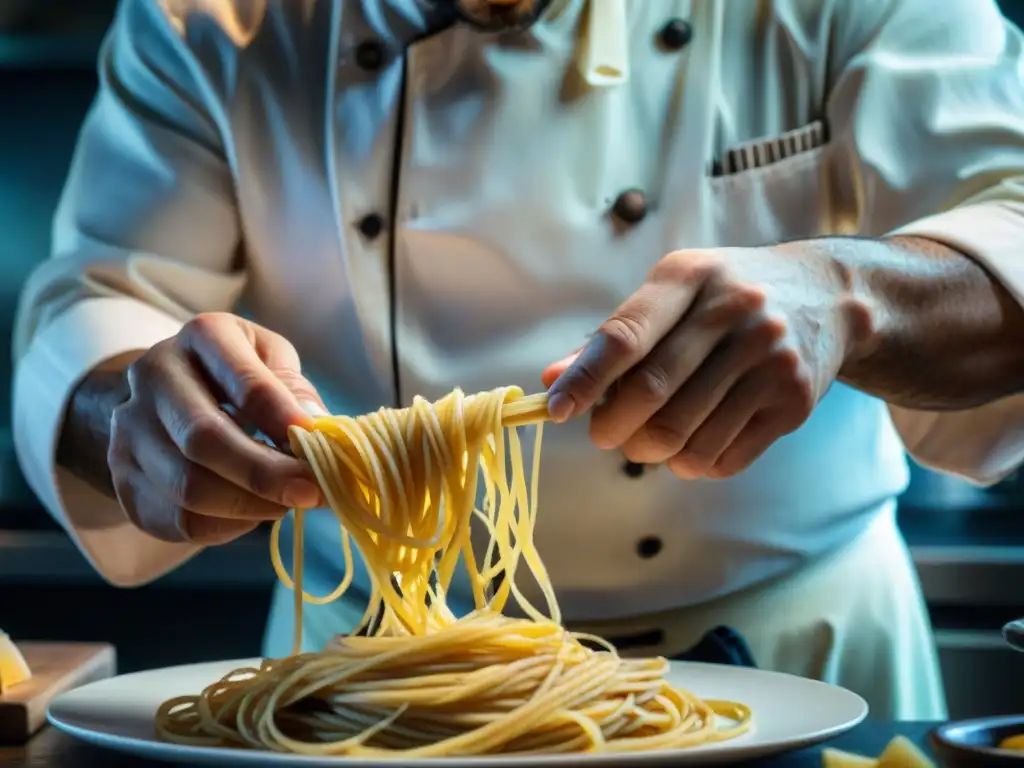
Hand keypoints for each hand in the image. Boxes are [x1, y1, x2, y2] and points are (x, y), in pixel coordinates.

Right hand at [109, 313, 324, 544]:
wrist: (170, 394)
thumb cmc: (239, 376)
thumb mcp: (273, 362)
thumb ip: (296, 392)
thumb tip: (317, 432)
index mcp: (203, 337)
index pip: (245, 383)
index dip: (284, 419)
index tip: (317, 447)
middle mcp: (154, 376)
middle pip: (204, 438)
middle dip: (265, 474)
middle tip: (310, 492)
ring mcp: (129, 429)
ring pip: (188, 487)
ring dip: (249, 505)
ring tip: (287, 504)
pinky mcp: (123, 478)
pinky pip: (178, 519)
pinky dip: (226, 526)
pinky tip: (253, 513)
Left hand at [543, 244, 865, 478]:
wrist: (829, 298)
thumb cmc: (726, 298)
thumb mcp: (673, 294)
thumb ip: (614, 336)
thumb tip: (553, 381)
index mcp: (689, 277)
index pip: (625, 336)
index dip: (585, 380)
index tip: (556, 410)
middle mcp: (733, 312)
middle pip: (651, 394)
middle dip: (612, 427)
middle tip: (604, 434)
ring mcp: (769, 358)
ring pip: (684, 437)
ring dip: (650, 452)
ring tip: (647, 441)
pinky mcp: (792, 402)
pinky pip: (722, 459)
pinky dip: (692, 464)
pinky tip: (692, 443)